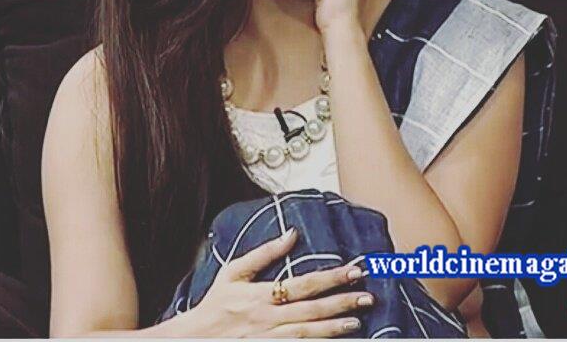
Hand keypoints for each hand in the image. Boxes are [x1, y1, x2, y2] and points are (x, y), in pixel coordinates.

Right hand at [181, 227, 372, 335]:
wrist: (198, 338)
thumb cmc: (216, 303)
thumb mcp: (233, 272)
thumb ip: (263, 254)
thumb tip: (291, 234)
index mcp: (260, 294)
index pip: (303, 283)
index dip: (330, 277)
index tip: (353, 270)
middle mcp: (269, 317)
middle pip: (313, 309)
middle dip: (342, 301)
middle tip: (368, 295)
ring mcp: (272, 338)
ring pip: (311, 332)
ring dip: (336, 326)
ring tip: (358, 319)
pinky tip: (337, 339)